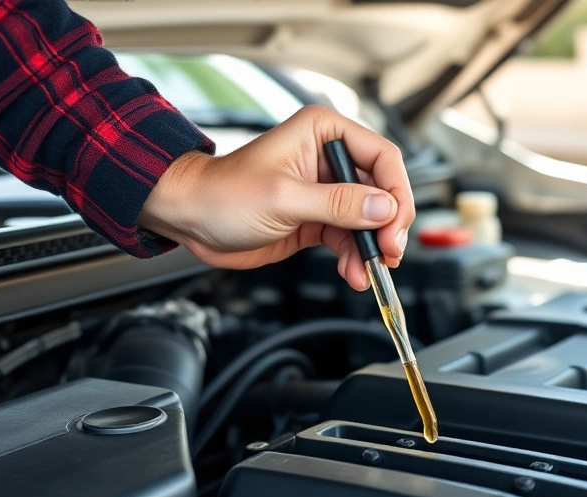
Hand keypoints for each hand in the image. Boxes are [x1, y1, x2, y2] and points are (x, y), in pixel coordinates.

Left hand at [138, 105, 414, 290]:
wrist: (190, 219)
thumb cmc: (222, 193)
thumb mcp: (284, 198)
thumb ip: (337, 204)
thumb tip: (383, 208)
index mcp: (323, 134)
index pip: (382, 157)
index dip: (396, 191)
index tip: (395, 223)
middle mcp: (329, 159)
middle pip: (382, 190)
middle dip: (388, 224)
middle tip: (389, 251)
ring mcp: (325, 192)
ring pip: (369, 219)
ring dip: (373, 247)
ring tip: (370, 269)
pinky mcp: (318, 220)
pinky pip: (350, 239)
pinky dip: (356, 258)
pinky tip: (354, 273)